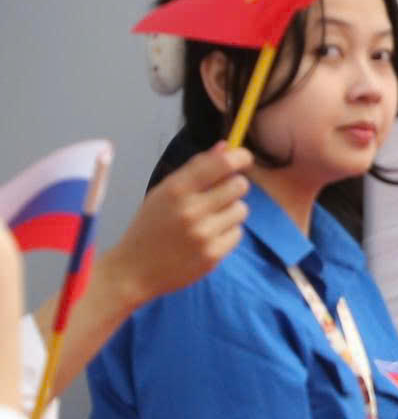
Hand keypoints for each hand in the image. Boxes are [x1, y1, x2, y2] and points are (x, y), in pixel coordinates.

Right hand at [95, 145, 251, 308]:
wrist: (132, 271)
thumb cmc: (150, 226)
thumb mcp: (164, 192)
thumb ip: (196, 169)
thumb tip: (226, 147)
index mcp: (176, 189)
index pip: (222, 164)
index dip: (240, 157)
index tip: (243, 158)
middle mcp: (191, 210)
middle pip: (240, 185)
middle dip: (233, 186)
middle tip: (218, 195)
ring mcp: (203, 234)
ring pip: (241, 209)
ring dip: (229, 212)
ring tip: (207, 220)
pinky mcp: (213, 255)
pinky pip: (237, 233)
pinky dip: (226, 233)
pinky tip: (206, 238)